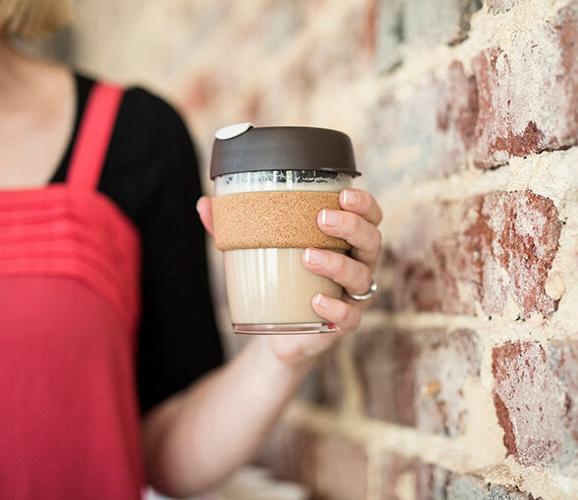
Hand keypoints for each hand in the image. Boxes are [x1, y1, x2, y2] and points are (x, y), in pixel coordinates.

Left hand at [197, 188, 382, 366]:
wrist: (280, 330)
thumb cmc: (278, 278)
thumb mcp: (259, 250)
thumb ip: (235, 228)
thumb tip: (205, 204)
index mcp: (347, 241)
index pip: (370, 216)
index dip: (364, 204)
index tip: (343, 194)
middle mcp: (359, 265)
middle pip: (372, 241)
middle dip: (352, 226)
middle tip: (322, 219)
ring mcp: (354, 296)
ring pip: (361, 277)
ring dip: (338, 264)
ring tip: (307, 256)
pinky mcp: (344, 323)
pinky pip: (350, 317)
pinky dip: (336, 308)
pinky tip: (316, 300)